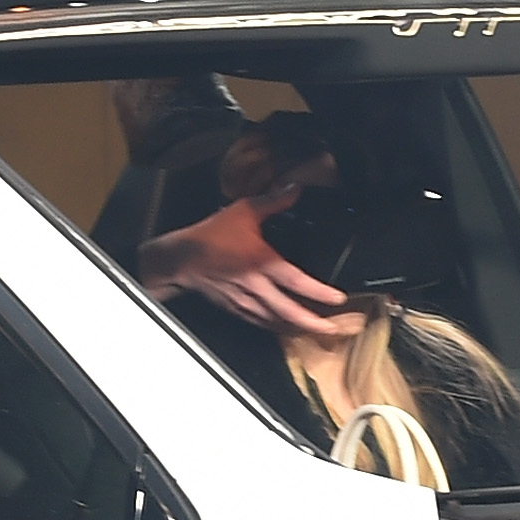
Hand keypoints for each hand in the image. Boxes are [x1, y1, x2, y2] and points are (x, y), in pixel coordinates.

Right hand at [136, 195, 354, 336]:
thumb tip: (295, 188)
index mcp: (262, 263)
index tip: (339, 299)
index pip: (297, 282)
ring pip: (277, 322)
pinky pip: (262, 322)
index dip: (320, 293)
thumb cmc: (211, 236)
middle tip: (334, 330)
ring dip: (298, 328)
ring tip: (317, 331)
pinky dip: (278, 327)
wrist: (181, 259)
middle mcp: (256, 287)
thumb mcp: (244, 211)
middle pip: (290, 313)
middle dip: (314, 324)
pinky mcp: (236, 309)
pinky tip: (288, 327)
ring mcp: (245, 302)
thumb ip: (273, 201)